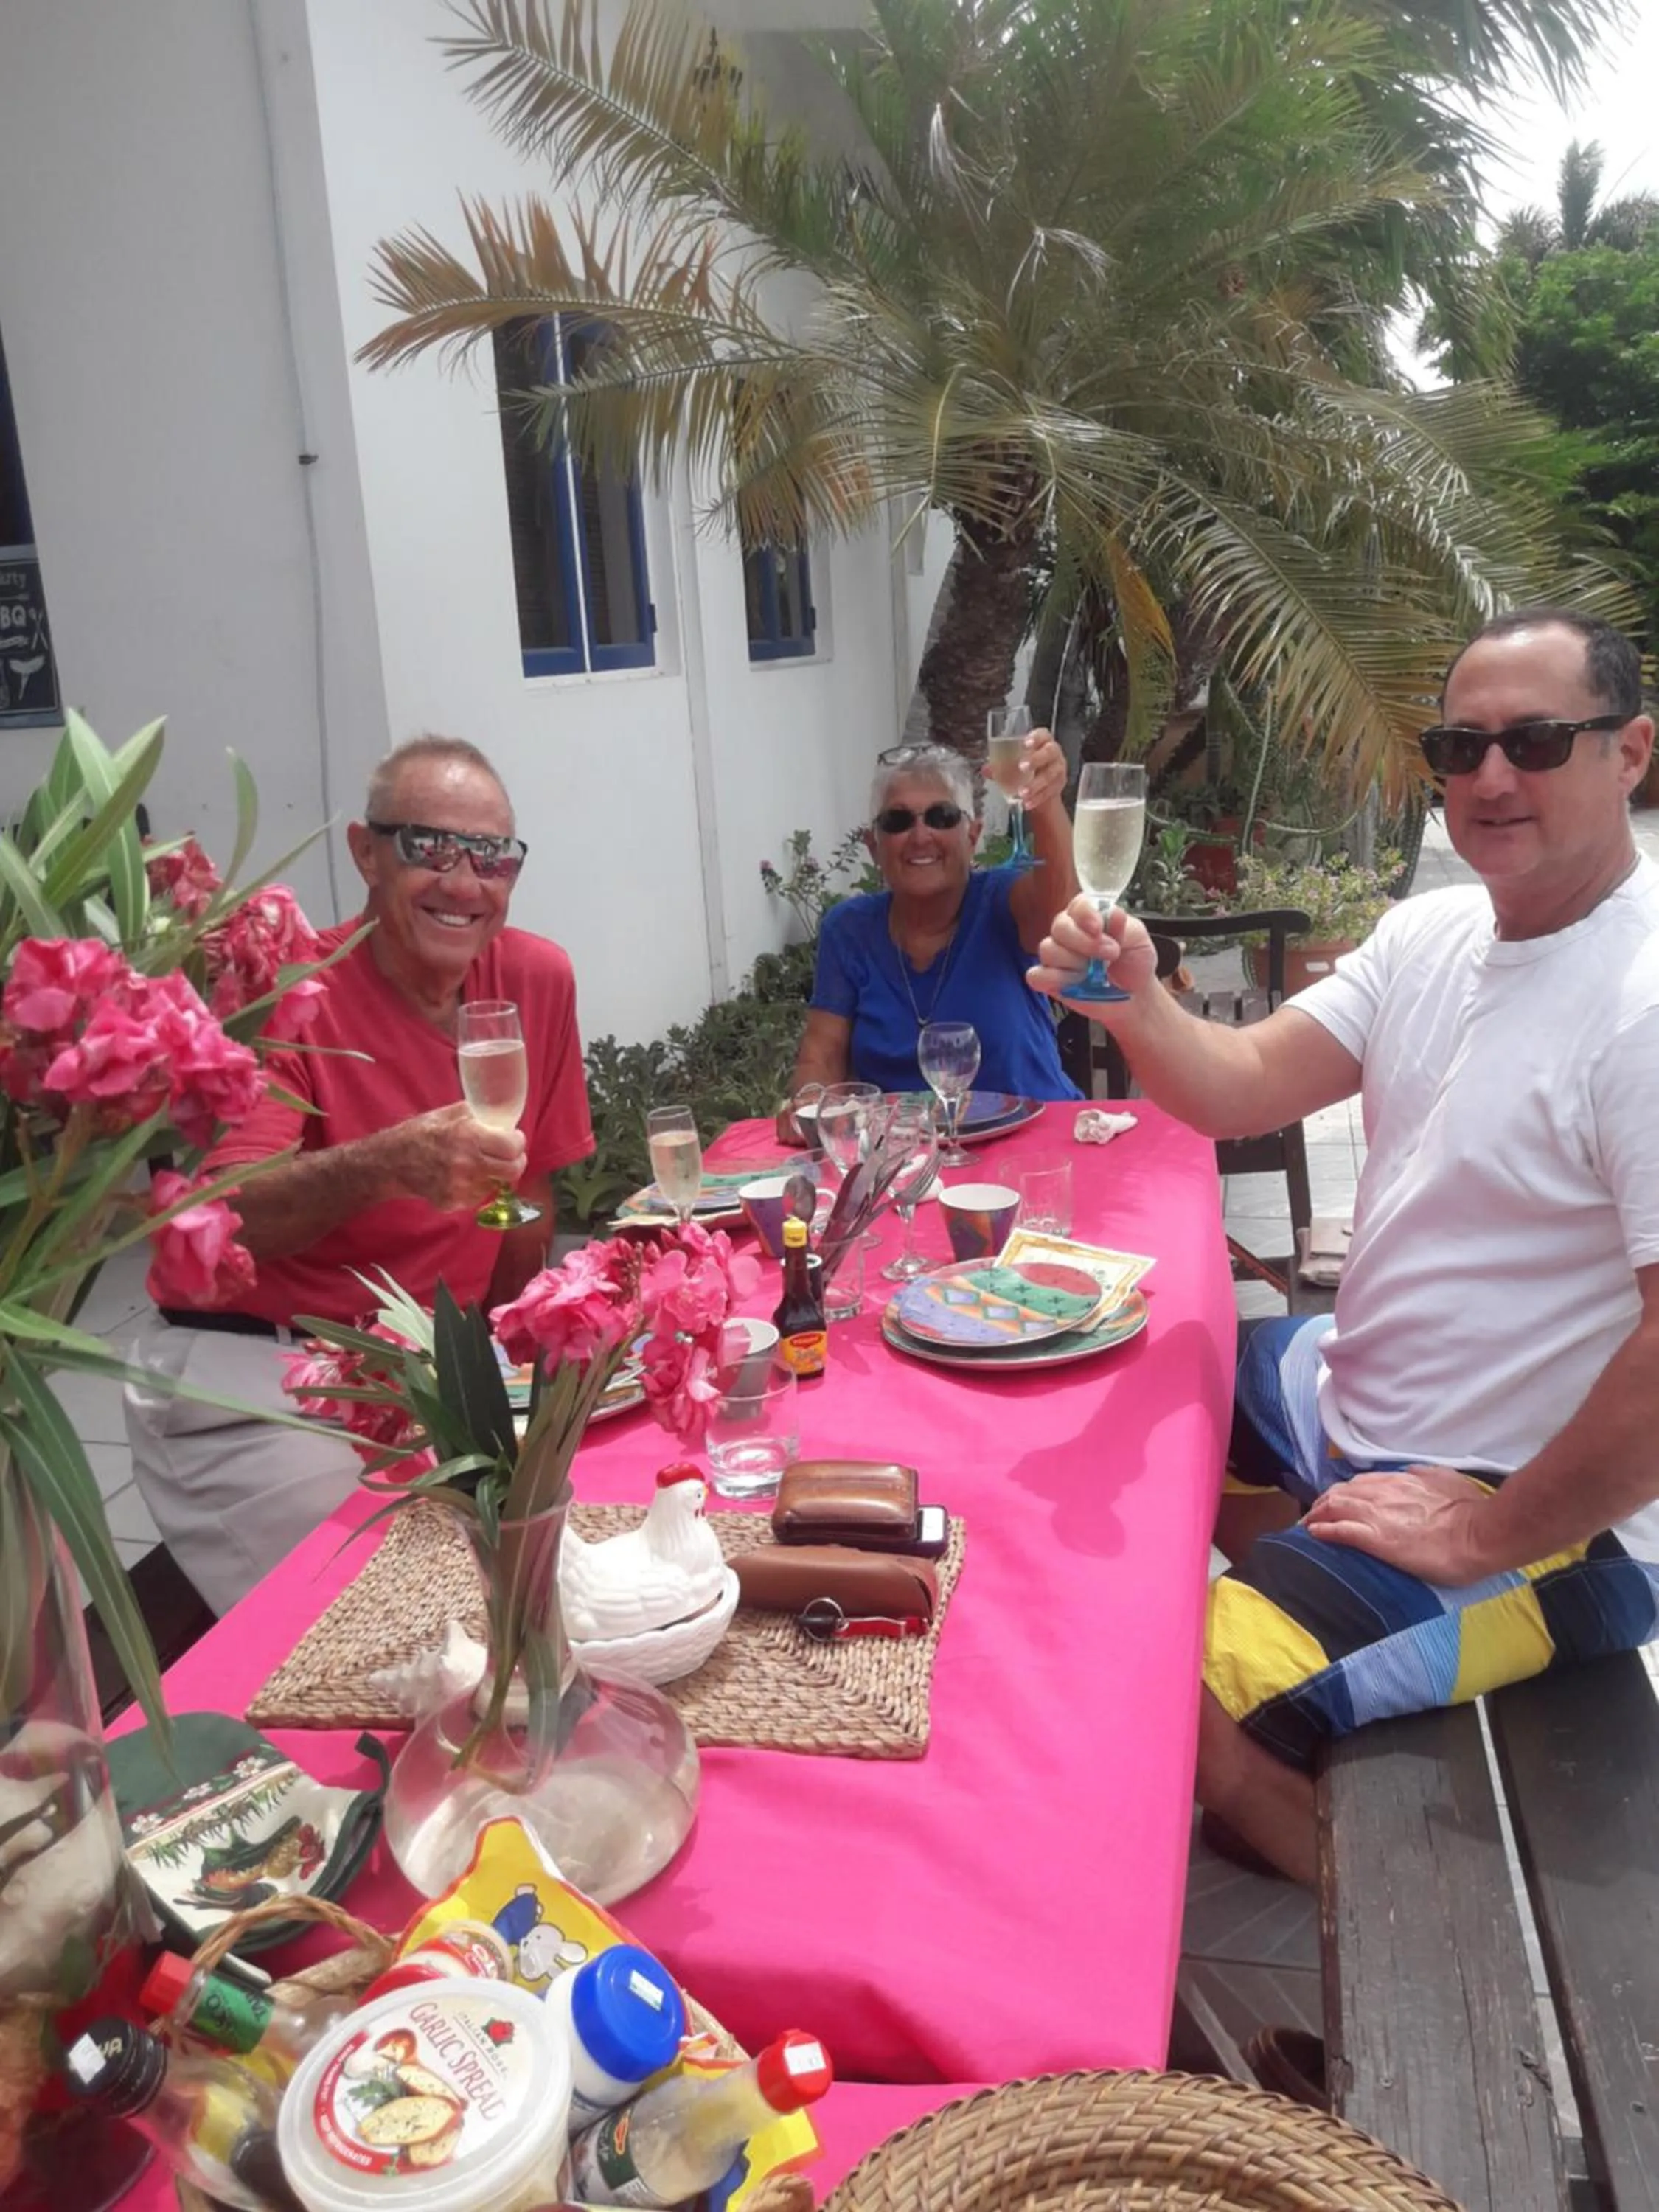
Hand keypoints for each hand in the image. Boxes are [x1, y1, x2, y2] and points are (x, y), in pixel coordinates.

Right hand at [386, 1102, 527, 1211]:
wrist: (391, 1162)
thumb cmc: (420, 1134)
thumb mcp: (448, 1114)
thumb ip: (477, 1115)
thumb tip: (502, 1117)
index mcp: (468, 1137)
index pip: (512, 1146)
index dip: (518, 1142)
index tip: (515, 1138)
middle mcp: (466, 1164)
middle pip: (512, 1171)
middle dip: (516, 1161)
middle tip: (510, 1155)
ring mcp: (460, 1187)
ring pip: (497, 1184)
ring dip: (495, 1174)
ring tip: (480, 1163)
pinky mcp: (453, 1202)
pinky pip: (480, 1196)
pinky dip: (479, 1186)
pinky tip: (464, 1175)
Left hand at [992, 728, 1066, 812]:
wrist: (1041, 783)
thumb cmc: (1027, 766)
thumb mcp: (1015, 761)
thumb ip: (1000, 763)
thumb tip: (986, 769)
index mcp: (1042, 740)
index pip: (1042, 734)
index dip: (1035, 738)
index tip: (1025, 744)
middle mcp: (1053, 752)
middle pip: (1049, 752)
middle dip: (1036, 759)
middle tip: (1021, 767)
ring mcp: (1058, 768)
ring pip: (1050, 775)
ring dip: (1035, 785)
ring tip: (1022, 793)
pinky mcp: (1059, 784)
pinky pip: (1050, 791)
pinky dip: (1037, 798)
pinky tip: (1027, 803)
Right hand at [1027, 894, 1158, 1008]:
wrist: (1136, 996)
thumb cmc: (1134, 963)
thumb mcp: (1138, 940)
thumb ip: (1125, 927)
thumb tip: (1114, 913)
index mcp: (1089, 917)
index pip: (1078, 905)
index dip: (1085, 914)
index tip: (1098, 927)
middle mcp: (1069, 933)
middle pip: (1060, 926)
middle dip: (1084, 942)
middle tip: (1111, 953)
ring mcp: (1057, 957)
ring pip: (1048, 950)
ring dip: (1075, 963)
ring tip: (1096, 973)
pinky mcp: (1050, 981)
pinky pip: (1037, 975)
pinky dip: (1053, 979)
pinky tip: (1075, 983)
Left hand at [1304, 1465, 1497, 1585]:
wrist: (1479, 1533)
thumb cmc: (1469, 1509)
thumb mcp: (1446, 1478)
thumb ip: (1425, 1474)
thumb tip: (1411, 1472)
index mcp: (1399, 1481)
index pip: (1360, 1482)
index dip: (1344, 1492)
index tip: (1337, 1501)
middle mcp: (1383, 1493)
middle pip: (1340, 1492)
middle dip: (1324, 1502)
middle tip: (1315, 1514)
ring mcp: (1377, 1515)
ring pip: (1335, 1507)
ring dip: (1318, 1514)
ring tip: (1308, 1524)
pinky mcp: (1377, 1539)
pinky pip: (1341, 1531)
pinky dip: (1324, 1530)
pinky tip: (1313, 1533)